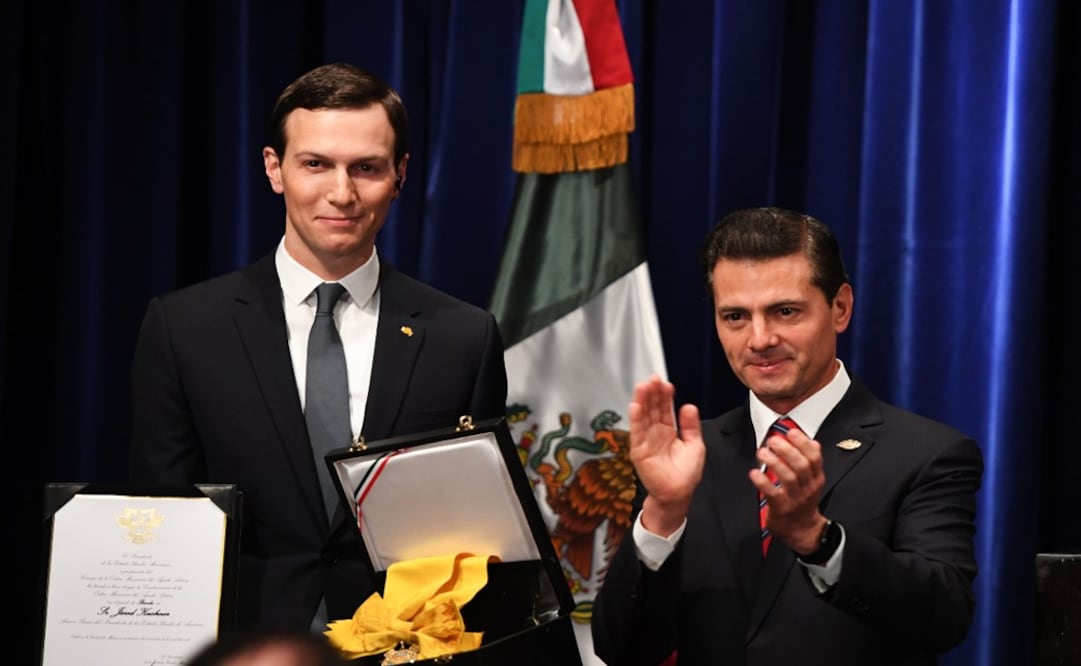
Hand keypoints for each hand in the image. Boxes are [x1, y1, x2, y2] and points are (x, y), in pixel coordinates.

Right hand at [629, 375, 705, 536]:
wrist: (678, 495)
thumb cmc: (686, 474)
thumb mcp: (694, 445)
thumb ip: (690, 426)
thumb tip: (689, 406)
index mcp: (668, 431)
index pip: (665, 409)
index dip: (664, 396)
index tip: (665, 383)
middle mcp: (655, 434)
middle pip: (652, 410)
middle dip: (652, 394)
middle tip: (653, 379)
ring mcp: (646, 442)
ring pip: (643, 417)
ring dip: (642, 402)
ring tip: (643, 387)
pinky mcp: (639, 452)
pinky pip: (637, 433)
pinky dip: (636, 419)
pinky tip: (636, 406)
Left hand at [751, 424, 826, 553]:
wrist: (802, 531)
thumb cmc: (803, 502)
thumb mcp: (813, 481)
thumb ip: (811, 462)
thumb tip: (812, 441)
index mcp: (816, 478)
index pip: (814, 458)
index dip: (803, 443)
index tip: (791, 432)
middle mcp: (808, 488)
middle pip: (801, 466)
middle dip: (787, 450)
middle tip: (773, 440)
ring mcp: (795, 499)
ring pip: (788, 478)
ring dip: (774, 462)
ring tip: (762, 452)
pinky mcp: (781, 509)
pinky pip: (772, 493)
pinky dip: (763, 482)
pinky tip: (754, 472)